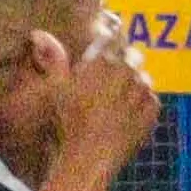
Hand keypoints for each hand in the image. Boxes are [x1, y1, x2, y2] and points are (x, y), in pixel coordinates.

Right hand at [52, 23, 162, 177]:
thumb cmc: (68, 122)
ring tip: (118, 101)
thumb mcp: (55, 88)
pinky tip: (128, 115)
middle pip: (132, 55)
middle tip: (110, 79)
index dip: (109, 40)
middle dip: (124, 62)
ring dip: (134, 83)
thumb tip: (39, 33)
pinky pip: (151, 99)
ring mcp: (142, 90)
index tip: (105, 48)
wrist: (89, 157)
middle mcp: (126, 70)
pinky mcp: (152, 111)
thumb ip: (53, 59)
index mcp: (102, 60)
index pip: (112, 37)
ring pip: (143, 77)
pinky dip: (143, 104)